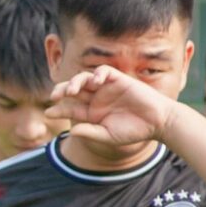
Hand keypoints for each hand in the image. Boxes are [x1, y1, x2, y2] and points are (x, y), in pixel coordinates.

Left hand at [47, 66, 181, 148]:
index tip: (48, 113)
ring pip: (84, 78)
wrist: (157, 122)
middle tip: (54, 96)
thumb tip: (71, 131)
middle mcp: (96, 98)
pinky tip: (95, 82)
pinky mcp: (118, 79)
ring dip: (75, 82)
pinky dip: (97, 74)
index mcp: (91, 112)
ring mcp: (106, 88)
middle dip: (62, 91)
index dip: (58, 109)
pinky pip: (103, 71)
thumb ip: (90, 132)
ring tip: (71, 91)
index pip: (70, 108)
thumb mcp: (108, 135)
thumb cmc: (133, 131)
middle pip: (73, 90)